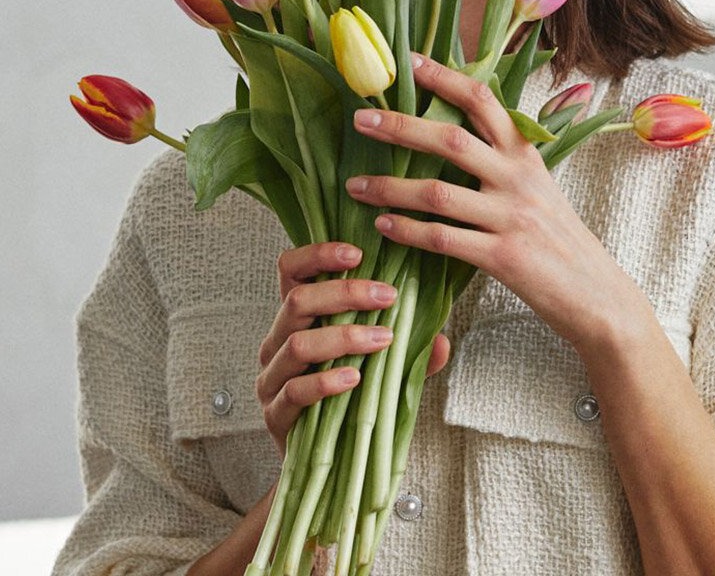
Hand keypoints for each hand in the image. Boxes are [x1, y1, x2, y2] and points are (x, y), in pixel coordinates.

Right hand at [257, 241, 450, 454]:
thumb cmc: (349, 400)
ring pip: (297, 343)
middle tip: (388, 296)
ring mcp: (271, 378)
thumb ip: (408, 351)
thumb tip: (442, 340)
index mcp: (297, 318)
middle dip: (346, 293)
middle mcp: (277, 341)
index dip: (317, 254)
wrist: (324, 462)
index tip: (357, 253)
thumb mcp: (380, 365)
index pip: (290, 269)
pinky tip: (355, 378)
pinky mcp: (274, 414)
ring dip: (344, 336)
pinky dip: (327, 381)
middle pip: (297, 300)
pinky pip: (295, 391)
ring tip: (382, 339)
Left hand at [345, 54, 624, 354]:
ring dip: (390, 188)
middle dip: (401, 127)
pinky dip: (408, 231)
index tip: (410, 62)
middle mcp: (518, 179)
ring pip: (438, 193)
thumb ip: (503, 160)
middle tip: (361, 120)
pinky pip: (444, 239)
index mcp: (526, 156)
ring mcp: (511, 217)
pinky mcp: (504, 257)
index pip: (483, 102)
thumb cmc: (560, 239)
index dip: (445, 78)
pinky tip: (383, 226)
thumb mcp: (539, 188)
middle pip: (451, 141)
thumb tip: (457, 132)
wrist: (597, 295)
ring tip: (355, 186)